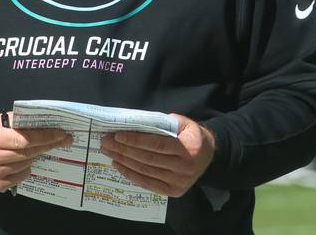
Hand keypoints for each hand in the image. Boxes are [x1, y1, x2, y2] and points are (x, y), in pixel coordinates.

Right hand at [0, 113, 71, 192]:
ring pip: (24, 165)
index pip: (22, 139)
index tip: (60, 133)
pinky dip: (25, 168)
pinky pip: (19, 177)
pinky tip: (22, 160)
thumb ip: (15, 121)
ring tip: (37, 147)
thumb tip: (43, 122)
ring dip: (34, 155)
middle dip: (46, 145)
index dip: (43, 136)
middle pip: (26, 154)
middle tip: (62, 139)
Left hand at [100, 114, 214, 197]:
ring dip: (124, 161)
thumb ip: (165, 123)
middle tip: (106, 142)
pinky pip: (148, 183)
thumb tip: (138, 123)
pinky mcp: (173, 191)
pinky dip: (131, 175)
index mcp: (188, 148)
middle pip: (148, 158)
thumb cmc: (191, 136)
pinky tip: (118, 165)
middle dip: (124, 149)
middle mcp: (184, 168)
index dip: (136, 140)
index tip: (118, 135)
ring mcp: (179, 182)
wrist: (209, 155)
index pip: (157, 144)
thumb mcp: (184, 123)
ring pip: (145, 171)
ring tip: (108, 151)